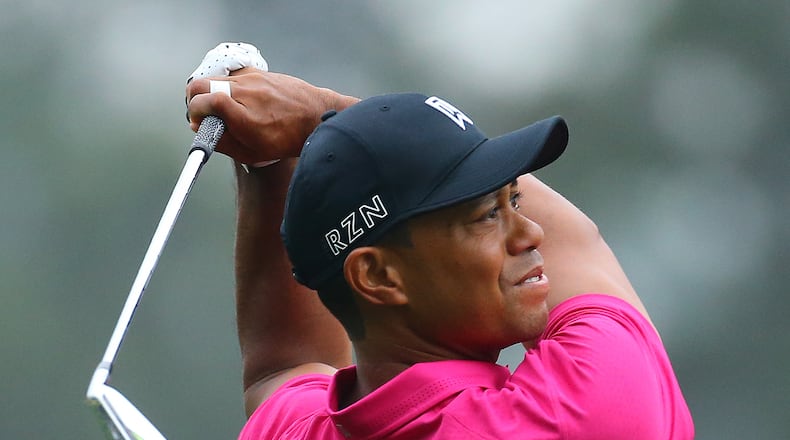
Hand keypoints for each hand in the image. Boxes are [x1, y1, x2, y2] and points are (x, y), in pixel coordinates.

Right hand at [185, 43, 358, 163]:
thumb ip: (221, 141)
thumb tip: (198, 127)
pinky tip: (240, 101)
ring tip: (224, 110)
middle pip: (199, 85)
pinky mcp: (257, 72)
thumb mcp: (251, 153)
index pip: (202, 102)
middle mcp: (245, 93)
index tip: (199, 122)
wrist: (315, 116)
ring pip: (213, 79)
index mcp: (243, 117)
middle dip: (194, 101)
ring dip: (210, 93)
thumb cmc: (286, 139)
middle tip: (203, 114)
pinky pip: (231, 76)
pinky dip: (228, 87)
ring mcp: (251, 78)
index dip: (195, 113)